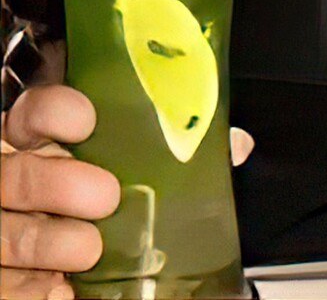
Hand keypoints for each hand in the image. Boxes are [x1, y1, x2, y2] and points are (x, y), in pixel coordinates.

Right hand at [1, 87, 253, 299]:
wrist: (72, 270)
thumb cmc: (103, 208)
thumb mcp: (133, 174)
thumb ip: (177, 156)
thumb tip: (235, 146)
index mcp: (39, 148)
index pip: (32, 115)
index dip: (54, 113)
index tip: (86, 120)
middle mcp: (8, 182)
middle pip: (16, 175)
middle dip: (54, 183)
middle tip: (103, 195)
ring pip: (2, 231)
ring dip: (41, 240)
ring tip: (86, 250)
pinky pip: (2, 286)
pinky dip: (28, 291)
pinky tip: (57, 291)